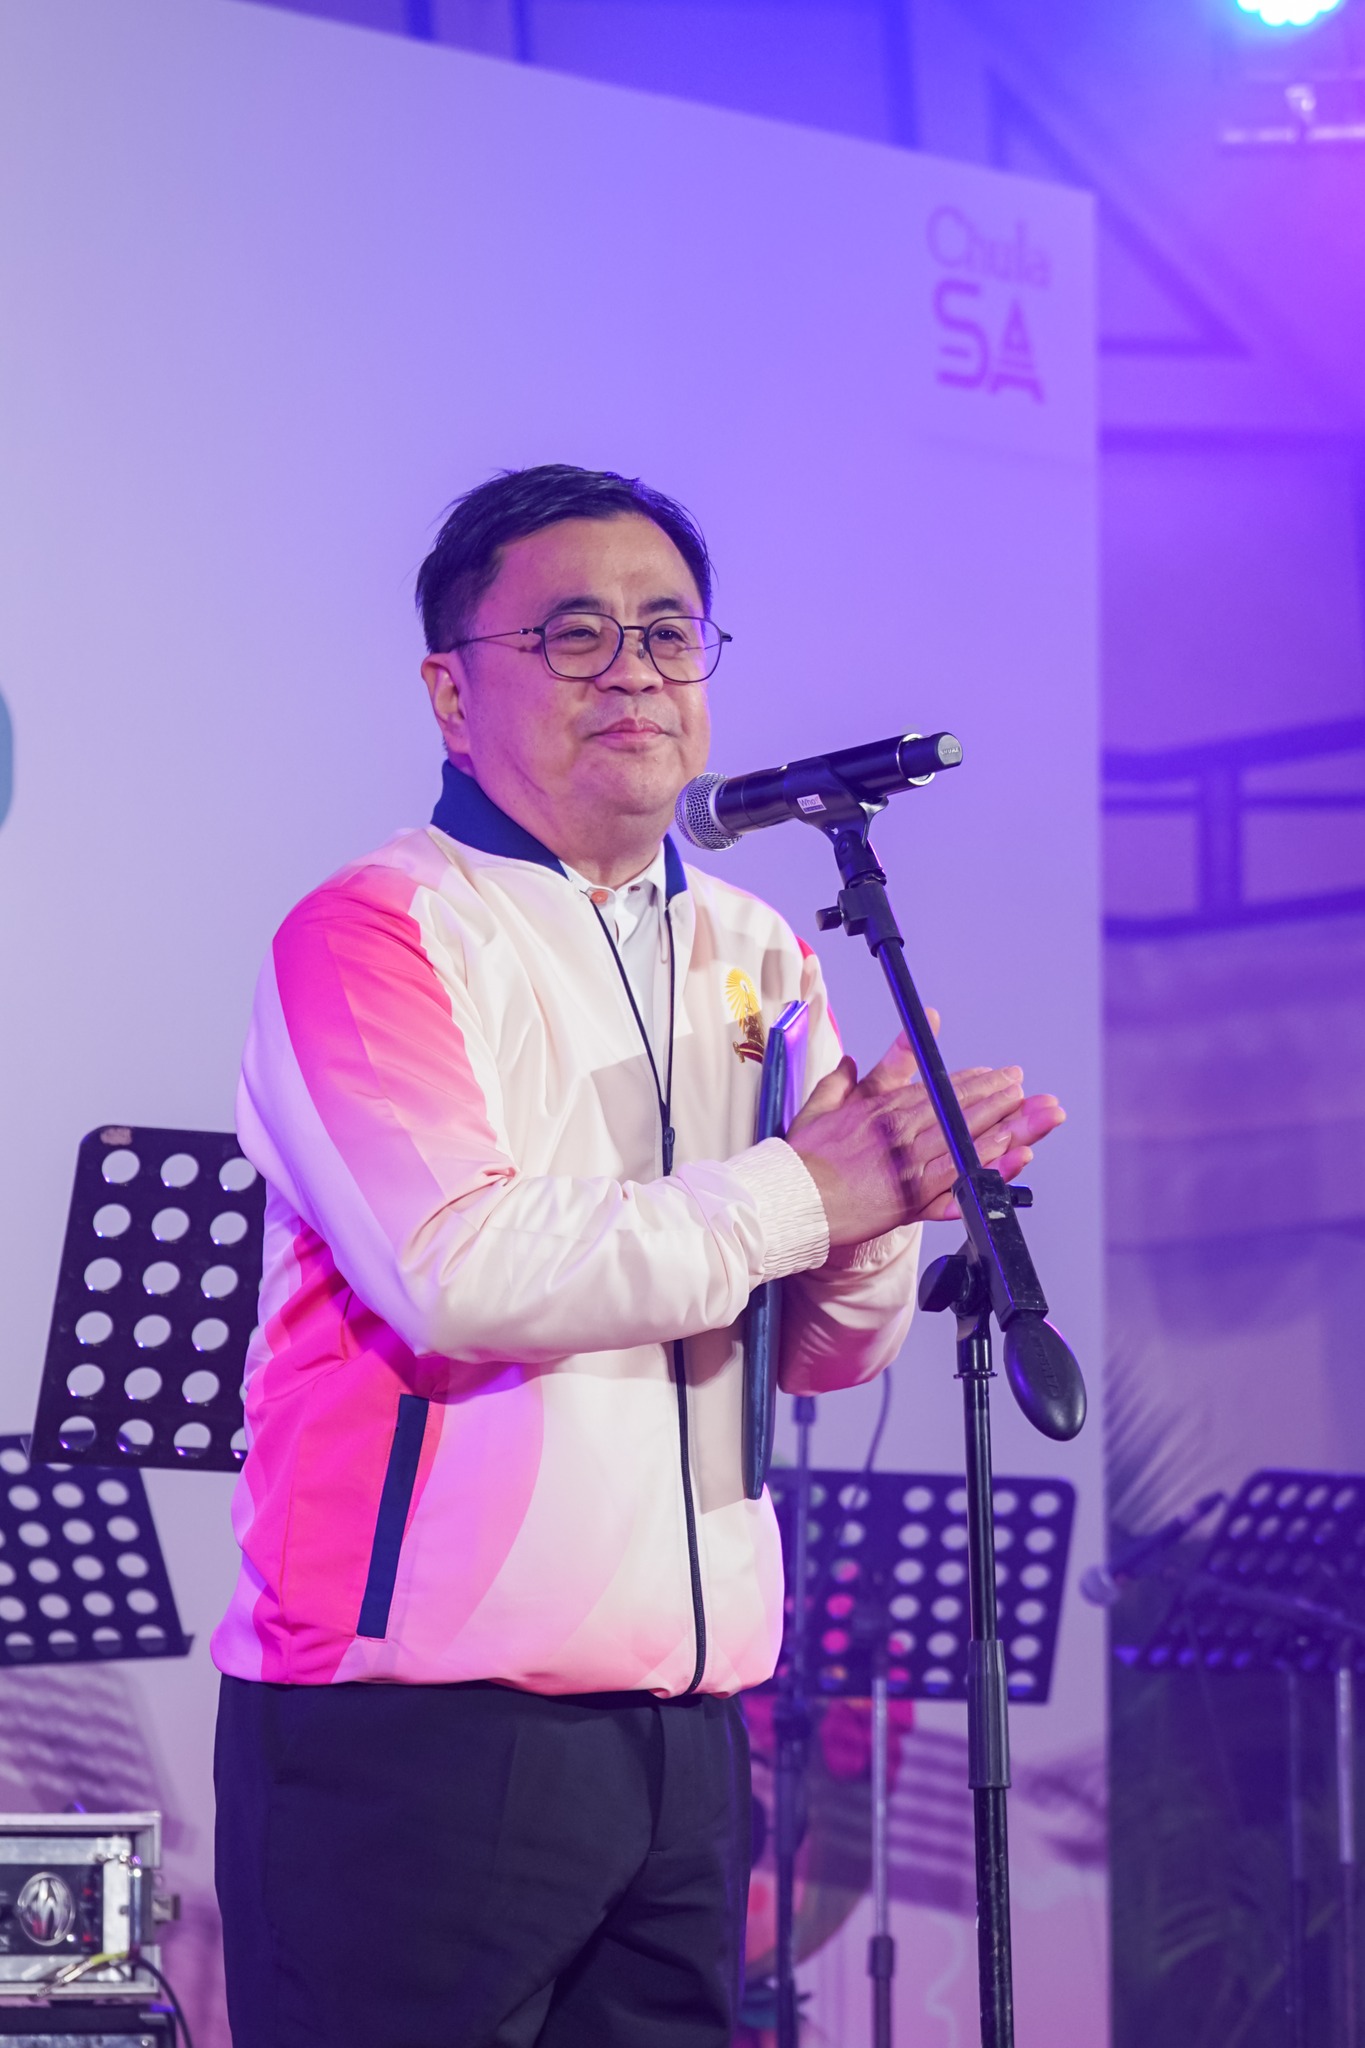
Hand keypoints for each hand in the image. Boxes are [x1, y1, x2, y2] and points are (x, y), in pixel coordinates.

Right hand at [786, 1020, 1064, 1245]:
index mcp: (880, 1111)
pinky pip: (956, 1182)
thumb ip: (841, 1082)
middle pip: (958, 1112)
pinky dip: (983, 1169)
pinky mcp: (909, 1200)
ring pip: (964, 1141)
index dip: (970, 1083)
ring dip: (1004, 1127)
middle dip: (998, 1098)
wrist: (789, 1201)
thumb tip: (852, 1061)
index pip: (934, 1091)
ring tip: (1034, 1116)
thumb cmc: (801, 1160)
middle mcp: (898, 1134)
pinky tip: (1009, 1160)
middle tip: (1028, 1090)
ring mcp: (906, 1167)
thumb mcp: (818, 1108)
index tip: (996, 1075)